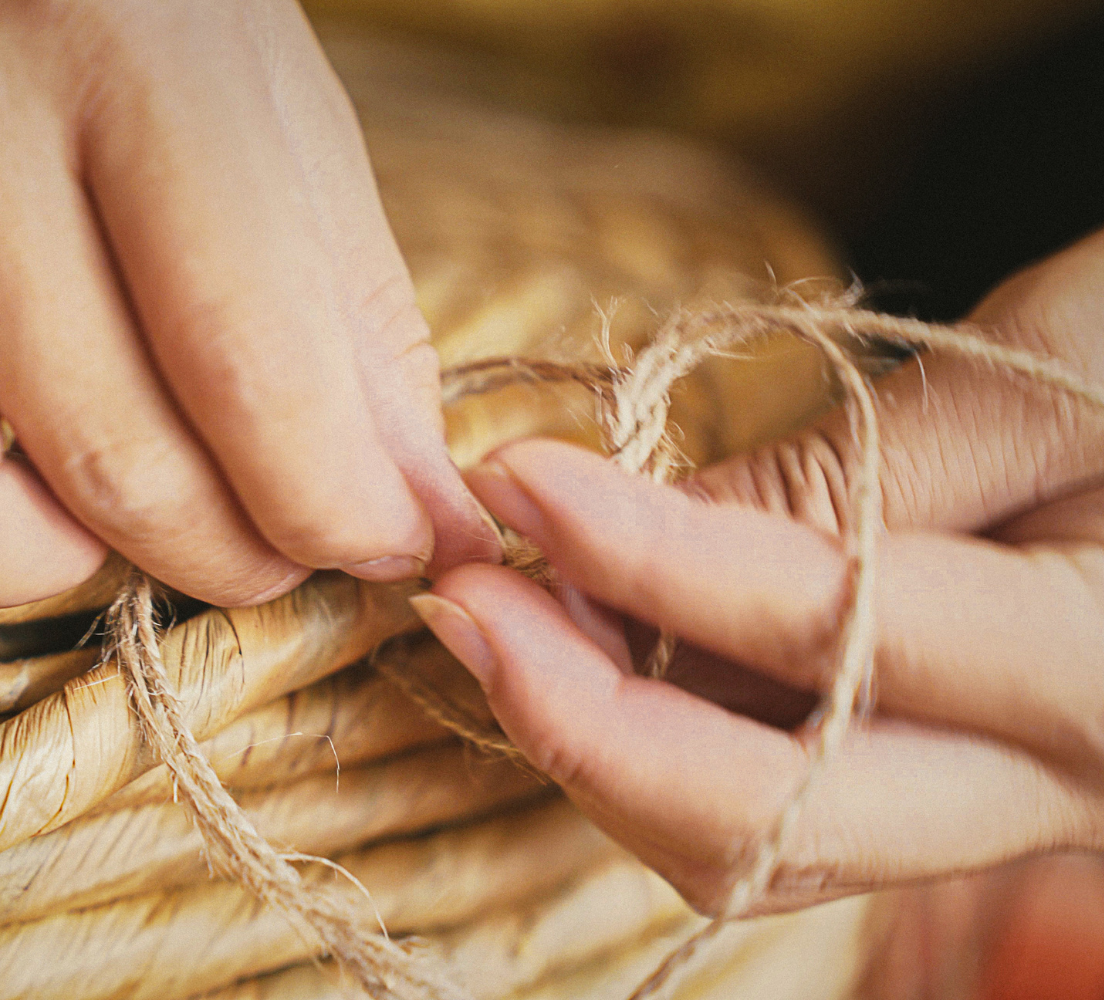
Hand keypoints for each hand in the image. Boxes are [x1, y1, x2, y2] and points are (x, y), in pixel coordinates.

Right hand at [0, 0, 493, 607]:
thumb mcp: (273, 120)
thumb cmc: (117, 23)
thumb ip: (355, 323)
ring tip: (101, 488)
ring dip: (51, 561)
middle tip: (274, 535)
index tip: (388, 544)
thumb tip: (409, 515)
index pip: (252, 372)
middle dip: (236, 554)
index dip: (340, 509)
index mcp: (121, 57)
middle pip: (116, 471)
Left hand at [414, 228, 1103, 914]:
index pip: (830, 627)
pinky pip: (766, 811)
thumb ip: (850, 473)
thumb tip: (637, 533)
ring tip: (509, 612)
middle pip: (763, 821)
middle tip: (462, 600)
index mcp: (1103, 670)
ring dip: (599, 740)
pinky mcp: (936, 790)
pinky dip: (653, 740)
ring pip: (746, 844)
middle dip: (580, 720)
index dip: (645, 554)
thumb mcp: (1051, 372)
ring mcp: (985, 809)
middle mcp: (1047, 788)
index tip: (512, 476)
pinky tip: (592, 643)